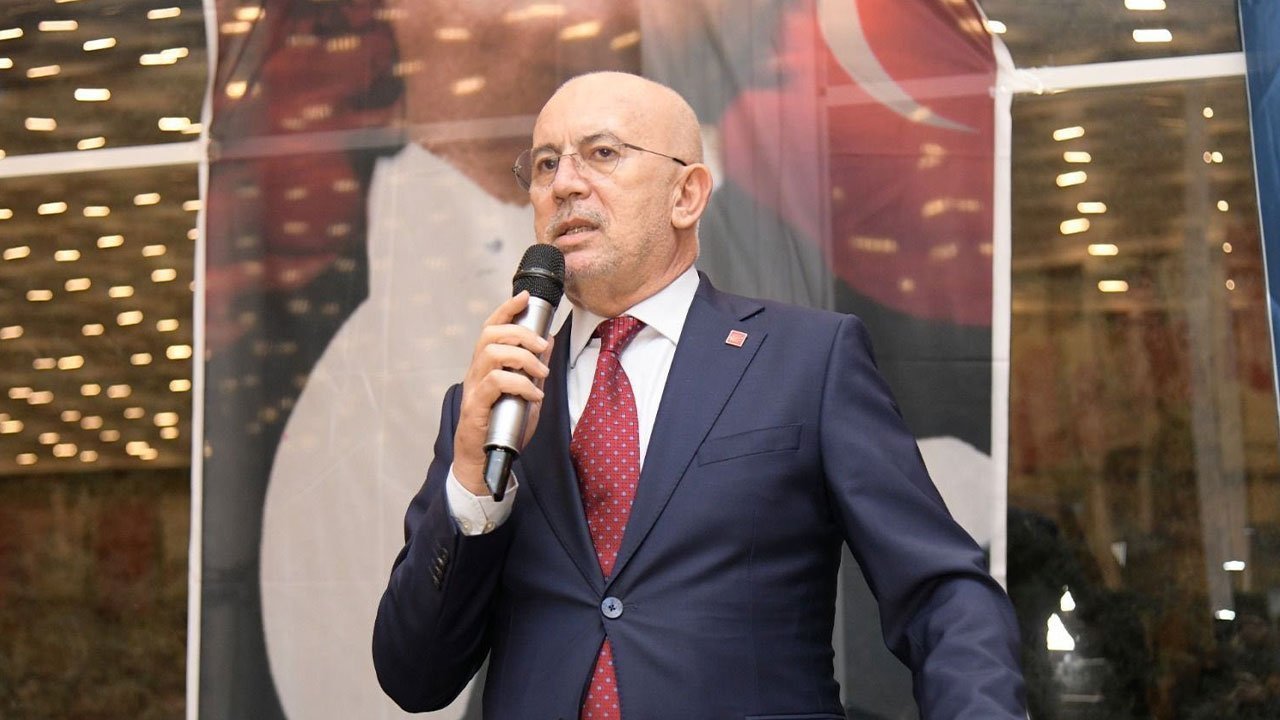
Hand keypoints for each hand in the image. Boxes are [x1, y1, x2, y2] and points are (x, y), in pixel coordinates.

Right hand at [453, 291, 552, 495]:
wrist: (483, 461)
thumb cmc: (502, 427)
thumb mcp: (526, 392)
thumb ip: (534, 368)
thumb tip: (548, 340)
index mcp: (485, 365)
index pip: (491, 327)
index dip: (506, 309)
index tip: (525, 297)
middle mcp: (476, 372)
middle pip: (490, 335)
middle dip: (520, 333)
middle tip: (542, 346)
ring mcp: (474, 389)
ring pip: (492, 354)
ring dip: (523, 359)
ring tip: (541, 372)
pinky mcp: (476, 407)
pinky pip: (496, 383)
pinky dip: (520, 384)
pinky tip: (534, 395)